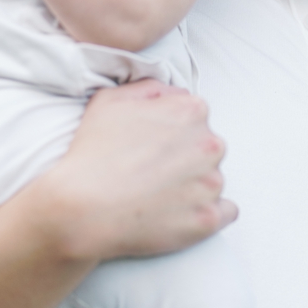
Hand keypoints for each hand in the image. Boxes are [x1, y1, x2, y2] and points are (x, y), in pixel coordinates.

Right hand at [39, 81, 233, 263]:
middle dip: (187, 159)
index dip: (172, 133)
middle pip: (208, 149)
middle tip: (154, 173)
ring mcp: (212, 184)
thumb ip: (150, 88)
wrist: (82, 209)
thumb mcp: (110, 100)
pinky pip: (225, 212)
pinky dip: (208, 212)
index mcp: (191, 111)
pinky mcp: (209, 219)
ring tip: (158, 196)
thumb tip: (173, 95)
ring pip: (213, 180)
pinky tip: (181, 213)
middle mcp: (210, 145)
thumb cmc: (92, 153)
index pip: (196, 118)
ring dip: (194, 187)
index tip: (153, 147)